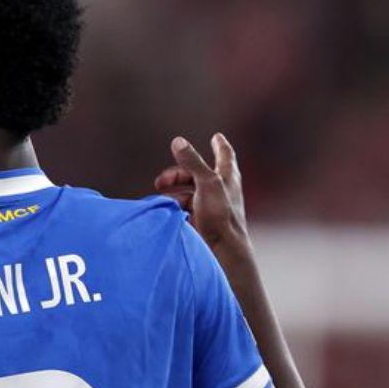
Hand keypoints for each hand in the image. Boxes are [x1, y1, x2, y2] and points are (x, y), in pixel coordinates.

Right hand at [154, 133, 247, 249]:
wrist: (222, 250)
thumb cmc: (220, 215)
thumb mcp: (207, 182)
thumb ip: (192, 162)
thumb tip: (178, 141)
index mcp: (227, 177)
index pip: (225, 155)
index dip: (220, 145)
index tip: (217, 137)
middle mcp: (220, 190)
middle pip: (198, 174)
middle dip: (179, 173)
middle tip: (161, 180)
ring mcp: (211, 207)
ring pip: (190, 192)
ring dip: (174, 191)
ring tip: (161, 195)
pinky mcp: (202, 222)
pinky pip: (186, 209)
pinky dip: (175, 206)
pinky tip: (167, 209)